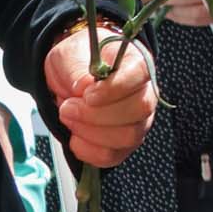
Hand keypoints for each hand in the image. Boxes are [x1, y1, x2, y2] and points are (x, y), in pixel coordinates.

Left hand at [45, 30, 157, 168]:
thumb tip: (84, 86)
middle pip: (139, 110)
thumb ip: (77, 69)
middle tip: (68, 107)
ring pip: (128, 137)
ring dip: (90, 132)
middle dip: (97, 114)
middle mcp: (144, 93)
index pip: (141, 74)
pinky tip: (75, 136)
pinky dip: (88, 150)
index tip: (87, 94)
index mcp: (135, 64)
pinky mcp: (123, 144)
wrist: (69, 78)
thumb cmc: (76, 62)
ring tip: (69, 117)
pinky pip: (112, 156)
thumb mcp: (68, 55)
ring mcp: (137, 122)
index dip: (116, 88)